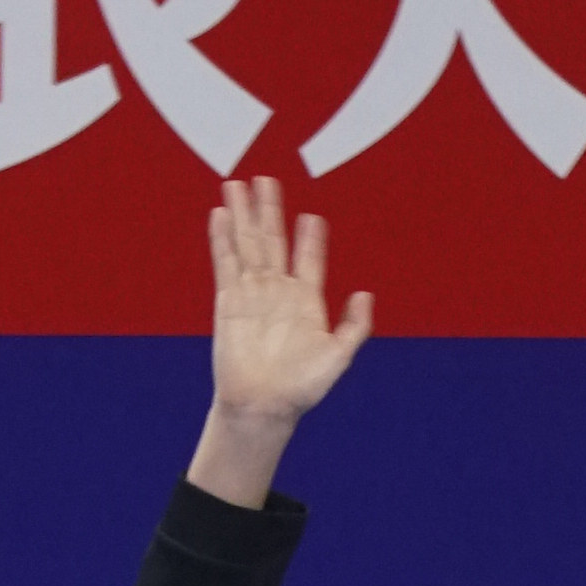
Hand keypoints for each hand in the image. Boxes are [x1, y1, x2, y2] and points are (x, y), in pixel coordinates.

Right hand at [186, 178, 373, 507]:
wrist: (264, 406)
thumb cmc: (302, 387)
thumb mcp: (339, 355)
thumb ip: (355, 326)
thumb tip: (365, 294)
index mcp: (306, 302)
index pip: (308, 260)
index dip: (311, 239)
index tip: (312, 218)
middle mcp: (277, 292)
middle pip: (272, 240)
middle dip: (268, 210)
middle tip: (266, 179)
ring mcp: (251, 293)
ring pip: (246, 243)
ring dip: (242, 214)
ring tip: (237, 184)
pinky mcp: (228, 301)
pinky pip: (225, 263)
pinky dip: (222, 238)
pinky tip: (219, 214)